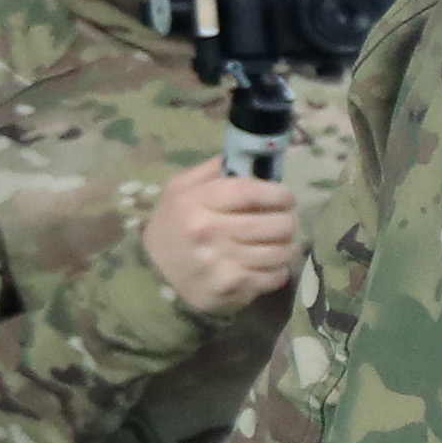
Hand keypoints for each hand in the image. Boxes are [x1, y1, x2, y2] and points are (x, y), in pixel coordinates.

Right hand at [141, 163, 301, 318]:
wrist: (152, 271)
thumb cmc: (173, 224)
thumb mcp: (179, 190)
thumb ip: (210, 171)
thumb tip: (246, 156)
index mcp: (196, 202)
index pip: (250, 193)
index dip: (278, 193)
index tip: (286, 197)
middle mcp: (208, 231)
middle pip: (274, 224)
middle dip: (289, 221)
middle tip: (286, 221)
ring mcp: (221, 262)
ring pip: (280, 252)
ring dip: (288, 245)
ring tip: (282, 241)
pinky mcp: (231, 287)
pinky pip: (275, 276)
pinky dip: (280, 270)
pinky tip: (270, 264)